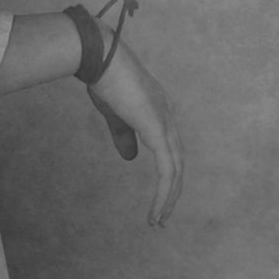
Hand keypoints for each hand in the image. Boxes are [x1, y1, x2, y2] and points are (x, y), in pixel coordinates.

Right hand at [88, 39, 183, 226]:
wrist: (100, 57)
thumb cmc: (103, 79)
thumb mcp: (114, 114)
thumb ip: (124, 136)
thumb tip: (131, 158)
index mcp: (159, 111)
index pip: (169, 150)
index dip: (165, 175)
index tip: (154, 195)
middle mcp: (168, 117)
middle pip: (178, 163)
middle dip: (171, 193)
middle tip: (160, 218)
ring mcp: (165, 123)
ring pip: (176, 170)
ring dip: (168, 198)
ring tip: (157, 221)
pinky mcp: (158, 130)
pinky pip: (167, 170)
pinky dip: (164, 193)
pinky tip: (155, 210)